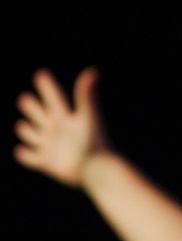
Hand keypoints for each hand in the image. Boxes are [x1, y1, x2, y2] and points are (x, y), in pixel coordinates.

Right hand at [14, 68, 110, 186]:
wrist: (97, 170)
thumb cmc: (94, 142)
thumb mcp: (87, 115)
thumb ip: (86, 94)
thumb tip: (92, 70)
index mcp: (65, 116)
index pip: (53, 96)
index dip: (47, 86)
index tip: (42, 74)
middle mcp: (56, 129)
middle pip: (34, 111)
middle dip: (30, 106)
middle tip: (29, 102)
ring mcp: (49, 145)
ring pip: (27, 132)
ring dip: (26, 130)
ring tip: (37, 133)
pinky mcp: (45, 162)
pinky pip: (28, 157)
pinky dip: (24, 154)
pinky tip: (24, 151)